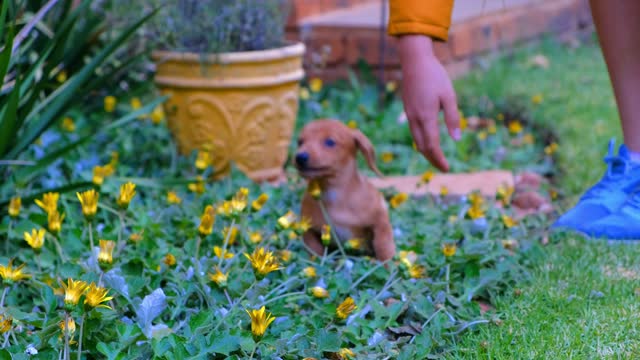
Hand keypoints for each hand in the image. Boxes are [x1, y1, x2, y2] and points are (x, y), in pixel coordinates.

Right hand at [398, 35, 459, 171]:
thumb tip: (456, 138)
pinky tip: (427, 142)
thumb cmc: (435, 75)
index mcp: (426, 116)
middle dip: (432, 159)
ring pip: (416, 140)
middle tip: (443, 167)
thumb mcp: (449, 96)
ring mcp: (409, 114)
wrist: (414, 60)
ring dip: (426, 151)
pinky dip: (421, 141)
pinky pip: (414, 131)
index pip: (432, 145)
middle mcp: (415, 118)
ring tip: (436, 158)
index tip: (447, 168)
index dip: (439, 159)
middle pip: (422, 146)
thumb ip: (452, 118)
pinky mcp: (408, 110)